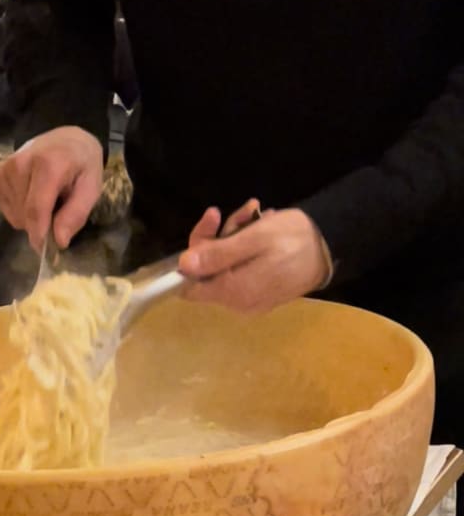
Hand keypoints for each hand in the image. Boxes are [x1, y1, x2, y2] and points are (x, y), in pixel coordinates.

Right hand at [0, 126, 103, 250]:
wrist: (65, 139)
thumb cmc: (81, 164)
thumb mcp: (91, 187)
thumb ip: (76, 214)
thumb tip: (59, 241)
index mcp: (48, 165)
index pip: (36, 209)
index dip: (39, 235)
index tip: (45, 251)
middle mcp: (19, 165)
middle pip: (24, 216)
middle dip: (41, 225)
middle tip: (57, 210)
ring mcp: (3, 171)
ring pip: (14, 217)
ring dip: (30, 217)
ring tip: (44, 198)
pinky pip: (5, 210)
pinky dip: (18, 211)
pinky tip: (30, 195)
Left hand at [178, 202, 331, 313]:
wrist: (333, 245)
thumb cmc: (295, 238)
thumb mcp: (254, 238)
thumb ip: (218, 254)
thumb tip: (183, 266)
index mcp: (234, 292)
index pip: (190, 285)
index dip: (193, 254)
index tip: (211, 222)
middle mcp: (238, 303)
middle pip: (208, 274)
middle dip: (219, 238)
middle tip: (240, 212)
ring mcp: (249, 300)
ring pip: (224, 268)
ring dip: (233, 237)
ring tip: (256, 213)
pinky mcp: (259, 293)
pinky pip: (240, 272)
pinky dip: (244, 248)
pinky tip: (260, 225)